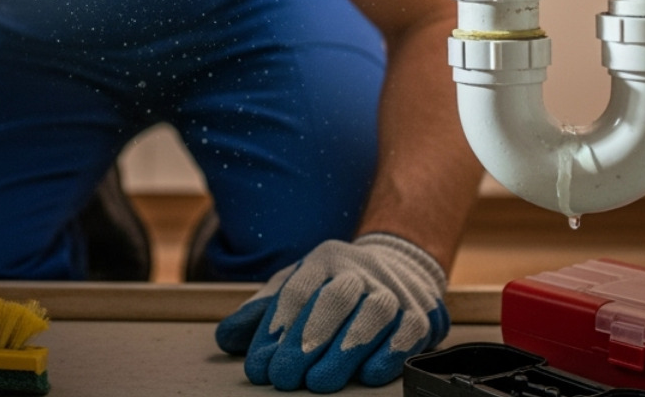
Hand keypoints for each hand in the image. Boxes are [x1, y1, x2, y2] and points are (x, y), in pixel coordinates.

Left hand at [214, 233, 448, 392]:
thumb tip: (226, 338)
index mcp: (324, 261)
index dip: (276, 329)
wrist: (400, 269)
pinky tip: (368, 375)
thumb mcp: (295, 287)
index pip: (297, 290)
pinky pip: (407, 332)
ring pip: (373, 314)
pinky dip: (390, 354)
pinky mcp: (418, 315)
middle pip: (334, 299)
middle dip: (308, 339)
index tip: (260, 365)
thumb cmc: (335, 287)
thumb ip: (261, 313)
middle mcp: (359, 271)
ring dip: (346, 349)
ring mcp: (392, 291)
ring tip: (320, 383)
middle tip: (285, 377)